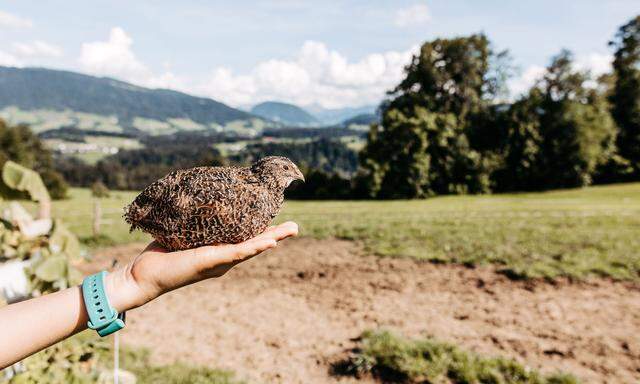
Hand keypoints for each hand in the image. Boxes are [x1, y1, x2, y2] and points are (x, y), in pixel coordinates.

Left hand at [105, 222, 297, 311]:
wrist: (144, 275)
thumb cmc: (160, 255)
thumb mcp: (181, 233)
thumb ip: (192, 223)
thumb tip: (195, 201)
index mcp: (218, 252)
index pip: (245, 239)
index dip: (263, 230)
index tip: (278, 220)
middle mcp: (223, 259)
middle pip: (255, 244)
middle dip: (276, 235)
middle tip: (296, 227)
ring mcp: (220, 262)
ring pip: (252, 248)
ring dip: (273, 239)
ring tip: (291, 230)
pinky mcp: (212, 262)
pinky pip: (238, 253)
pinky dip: (255, 247)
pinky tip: (269, 242)